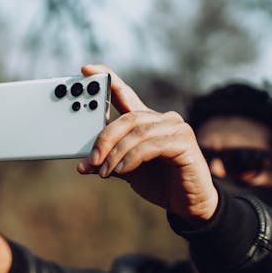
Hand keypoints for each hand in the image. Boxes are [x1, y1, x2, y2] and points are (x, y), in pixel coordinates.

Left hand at [78, 65, 217, 222]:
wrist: (188, 203)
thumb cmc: (160, 183)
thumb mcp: (127, 170)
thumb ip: (108, 162)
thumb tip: (83, 165)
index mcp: (147, 121)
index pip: (125, 93)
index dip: (107, 78)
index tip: (86, 69)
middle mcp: (163, 119)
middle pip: (128, 118)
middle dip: (105, 138)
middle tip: (91, 160)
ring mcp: (176, 128)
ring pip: (137, 133)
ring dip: (116, 154)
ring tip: (105, 172)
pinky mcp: (184, 142)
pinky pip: (151, 145)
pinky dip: (132, 158)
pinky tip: (122, 171)